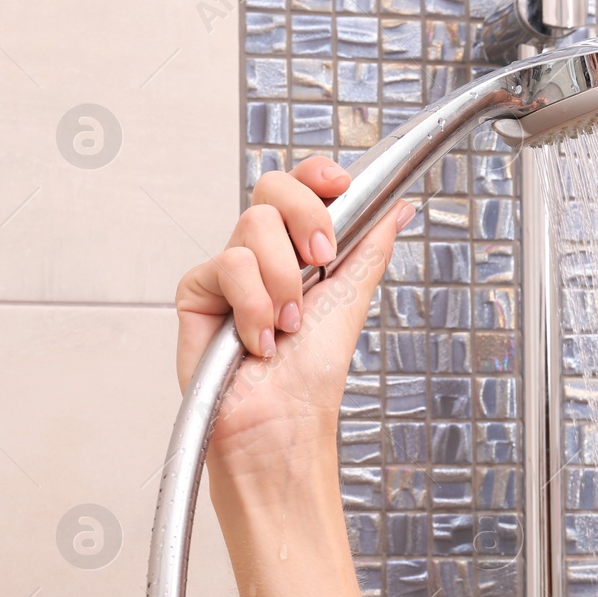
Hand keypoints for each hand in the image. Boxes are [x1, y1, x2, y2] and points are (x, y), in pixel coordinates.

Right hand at [173, 157, 412, 483]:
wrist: (283, 421)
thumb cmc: (314, 375)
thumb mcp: (353, 298)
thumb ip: (370, 246)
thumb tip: (399, 207)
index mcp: (301, 251)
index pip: (301, 187)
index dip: (316, 175)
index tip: (341, 184)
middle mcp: (263, 255)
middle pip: (272, 188)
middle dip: (306, 219)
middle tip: (321, 261)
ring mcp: (229, 271)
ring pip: (253, 227)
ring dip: (283, 283)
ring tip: (287, 326)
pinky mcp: (198, 292)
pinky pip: (227, 266)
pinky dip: (253, 306)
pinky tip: (257, 340)